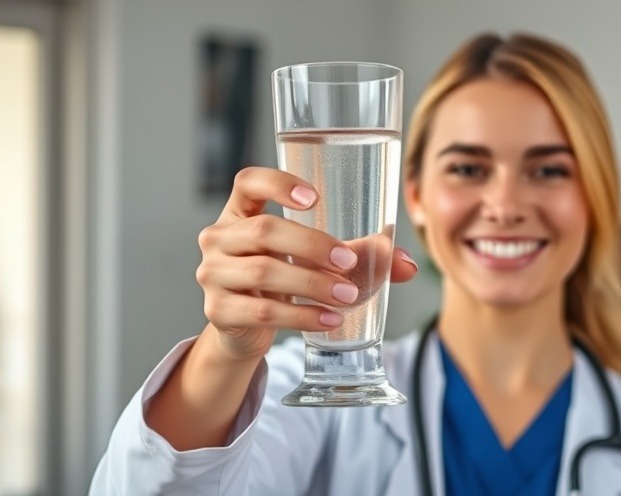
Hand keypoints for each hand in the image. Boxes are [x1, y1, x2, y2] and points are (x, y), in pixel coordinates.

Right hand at [196, 166, 418, 359]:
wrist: (243, 330)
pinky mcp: (218, 312)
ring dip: (312, 284)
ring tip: (349, 297)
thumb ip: (360, 256)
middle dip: (312, 245)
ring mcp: (213, 275)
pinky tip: (330, 320)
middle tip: (349, 263)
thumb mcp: (314, 261)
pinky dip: (302, 316)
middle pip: (264, 230)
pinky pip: (263, 312)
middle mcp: (219, 237)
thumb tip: (407, 264)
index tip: (316, 198)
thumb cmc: (283, 279)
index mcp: (240, 212)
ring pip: (263, 273)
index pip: (247, 182)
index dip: (278, 183)